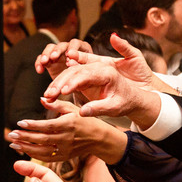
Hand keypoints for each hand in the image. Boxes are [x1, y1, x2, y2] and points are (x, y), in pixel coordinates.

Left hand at [7, 99, 127, 162]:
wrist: (98, 138)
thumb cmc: (84, 120)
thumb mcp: (72, 108)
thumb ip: (56, 104)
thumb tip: (41, 99)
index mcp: (68, 124)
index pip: (47, 126)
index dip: (32, 125)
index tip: (20, 123)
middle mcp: (66, 138)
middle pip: (42, 139)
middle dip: (25, 137)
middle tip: (11, 135)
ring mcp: (65, 149)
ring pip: (42, 151)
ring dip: (26, 148)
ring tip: (13, 144)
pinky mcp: (65, 157)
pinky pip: (46, 158)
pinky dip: (34, 154)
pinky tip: (24, 150)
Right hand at [35, 39, 94, 78]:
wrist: (76, 87)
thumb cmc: (85, 79)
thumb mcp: (86, 74)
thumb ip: (81, 67)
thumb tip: (74, 64)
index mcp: (81, 49)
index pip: (76, 44)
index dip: (72, 48)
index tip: (69, 55)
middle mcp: (68, 49)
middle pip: (61, 45)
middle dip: (57, 50)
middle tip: (54, 57)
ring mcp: (58, 54)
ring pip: (50, 48)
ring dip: (46, 54)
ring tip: (44, 62)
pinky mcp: (49, 61)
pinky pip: (41, 58)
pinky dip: (39, 63)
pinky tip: (40, 70)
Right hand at [43, 34, 160, 125]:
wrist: (134, 99)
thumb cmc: (127, 102)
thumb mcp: (115, 108)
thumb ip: (99, 108)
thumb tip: (81, 112)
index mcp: (107, 72)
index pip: (86, 74)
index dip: (72, 82)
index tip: (61, 91)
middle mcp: (98, 68)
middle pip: (75, 71)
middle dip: (60, 82)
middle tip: (49, 94)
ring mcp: (92, 71)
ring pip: (71, 73)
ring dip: (58, 83)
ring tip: (47, 96)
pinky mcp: (88, 77)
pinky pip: (71, 78)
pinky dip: (61, 85)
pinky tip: (52, 94)